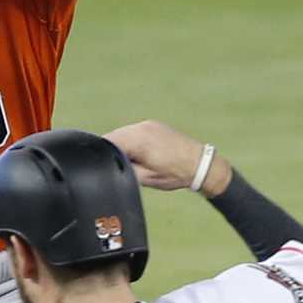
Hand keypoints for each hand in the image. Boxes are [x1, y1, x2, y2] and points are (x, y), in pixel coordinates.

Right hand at [105, 120, 228, 194]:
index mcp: (138, 140)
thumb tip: (110, 166)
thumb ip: (124, 169)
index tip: (103, 167)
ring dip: (122, 145)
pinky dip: (131, 141)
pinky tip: (140, 153)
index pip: (107, 143)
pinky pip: (134, 131)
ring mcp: (148, 124)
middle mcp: (141, 128)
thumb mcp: (144, 178)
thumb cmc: (175, 174)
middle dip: (112, 150)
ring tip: (131, 161)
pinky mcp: (154, 125)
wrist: (199, 164)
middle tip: (117, 166)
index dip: (102, 156)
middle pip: (114, 136)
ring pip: (123, 133)